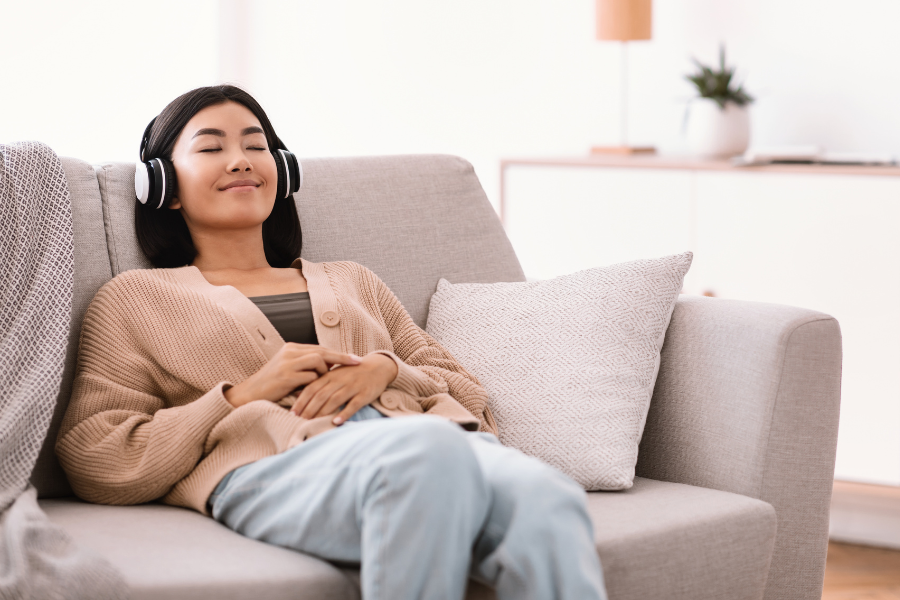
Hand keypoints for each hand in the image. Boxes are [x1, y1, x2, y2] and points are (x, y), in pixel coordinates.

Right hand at [224, 344, 361, 407]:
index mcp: (291, 348)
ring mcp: (287, 363)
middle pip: (322, 351)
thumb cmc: (272, 385)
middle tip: (358, 362)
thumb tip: (329, 367)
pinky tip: (317, 391)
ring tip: (324, 383)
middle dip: (342, 357)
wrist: (249, 394)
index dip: (337, 354)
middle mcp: (290, 352)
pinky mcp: (286, 376)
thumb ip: (306, 366)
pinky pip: (309, 377)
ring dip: (325, 373)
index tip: (353, 358)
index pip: (320, 348)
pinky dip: (315, 383)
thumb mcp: (289, 370)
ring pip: (318, 361)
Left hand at [290, 353, 398, 423]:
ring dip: (323, 412)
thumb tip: (298, 394)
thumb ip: (319, 383)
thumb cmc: (352, 373)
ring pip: (334, 400)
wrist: (377, 367)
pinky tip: (336, 422)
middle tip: (299, 421)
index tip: (292, 413)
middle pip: (320, 395)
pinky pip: (353, 404)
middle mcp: (339, 380)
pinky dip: (344, 413)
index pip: (311, 388)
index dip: (301, 401)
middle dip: (309, 409)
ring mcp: (352, 386)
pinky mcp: (365, 393)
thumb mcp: (334, 375)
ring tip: (313, 423)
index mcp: (330, 375)